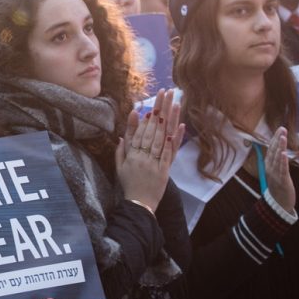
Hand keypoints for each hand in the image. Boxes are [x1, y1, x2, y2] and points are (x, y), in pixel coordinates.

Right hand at [117, 89, 184, 209]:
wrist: (138, 205)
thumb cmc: (129, 185)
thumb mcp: (119, 167)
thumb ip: (121, 150)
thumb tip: (122, 134)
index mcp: (130, 155)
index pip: (138, 133)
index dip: (144, 118)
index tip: (150, 104)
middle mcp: (142, 157)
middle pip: (151, 130)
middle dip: (158, 110)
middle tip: (164, 94)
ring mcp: (154, 163)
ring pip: (161, 137)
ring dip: (169, 119)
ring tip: (174, 103)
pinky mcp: (164, 170)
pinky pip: (169, 152)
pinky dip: (174, 139)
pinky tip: (179, 127)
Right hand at [264, 127, 295, 212]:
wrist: (279, 204)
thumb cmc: (279, 187)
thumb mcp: (275, 173)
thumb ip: (276, 162)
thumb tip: (278, 151)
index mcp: (268, 165)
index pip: (271, 149)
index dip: (275, 139)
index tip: (280, 130)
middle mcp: (270, 168)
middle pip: (273, 151)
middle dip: (277, 140)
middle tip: (282, 129)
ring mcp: (275, 174)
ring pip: (277, 158)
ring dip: (279, 147)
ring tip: (282, 137)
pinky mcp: (282, 180)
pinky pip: (281, 169)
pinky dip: (281, 161)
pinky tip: (283, 153)